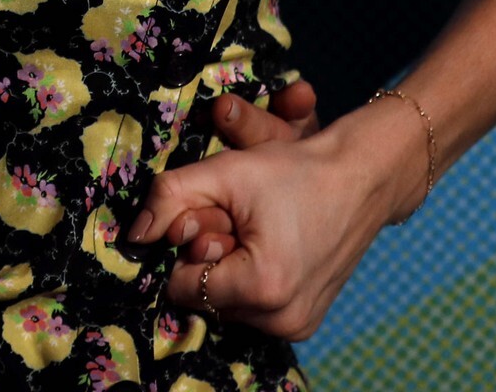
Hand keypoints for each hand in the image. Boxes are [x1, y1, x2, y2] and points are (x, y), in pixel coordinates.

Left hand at [126, 94, 426, 340]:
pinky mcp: (305, 323)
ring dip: (228, 271)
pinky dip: (250, 281)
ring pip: (226, 305)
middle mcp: (282, 319)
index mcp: (262, 287)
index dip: (188, 246)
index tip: (214, 217)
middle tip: (238, 221)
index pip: (181, 285)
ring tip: (257, 233)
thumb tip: (133, 236)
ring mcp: (297, 326)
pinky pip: (253, 309)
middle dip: (208, 259)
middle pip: (204, 298)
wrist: (362, 178)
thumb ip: (169, 198)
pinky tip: (270, 249)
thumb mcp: (225, 172)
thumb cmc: (295, 170)